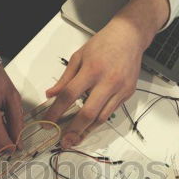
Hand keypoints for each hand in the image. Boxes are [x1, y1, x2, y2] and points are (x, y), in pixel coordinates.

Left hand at [44, 0, 168, 147]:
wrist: (130, 37)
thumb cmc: (104, 44)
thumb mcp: (78, 56)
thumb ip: (65, 79)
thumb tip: (51, 94)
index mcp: (92, 70)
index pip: (69, 96)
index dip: (56, 112)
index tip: (48, 123)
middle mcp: (108, 81)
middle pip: (88, 113)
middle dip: (74, 130)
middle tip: (64, 141)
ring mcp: (120, 89)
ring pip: (102, 117)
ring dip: (87, 130)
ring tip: (75, 138)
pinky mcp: (127, 93)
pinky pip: (111, 112)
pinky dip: (98, 121)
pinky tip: (89, 126)